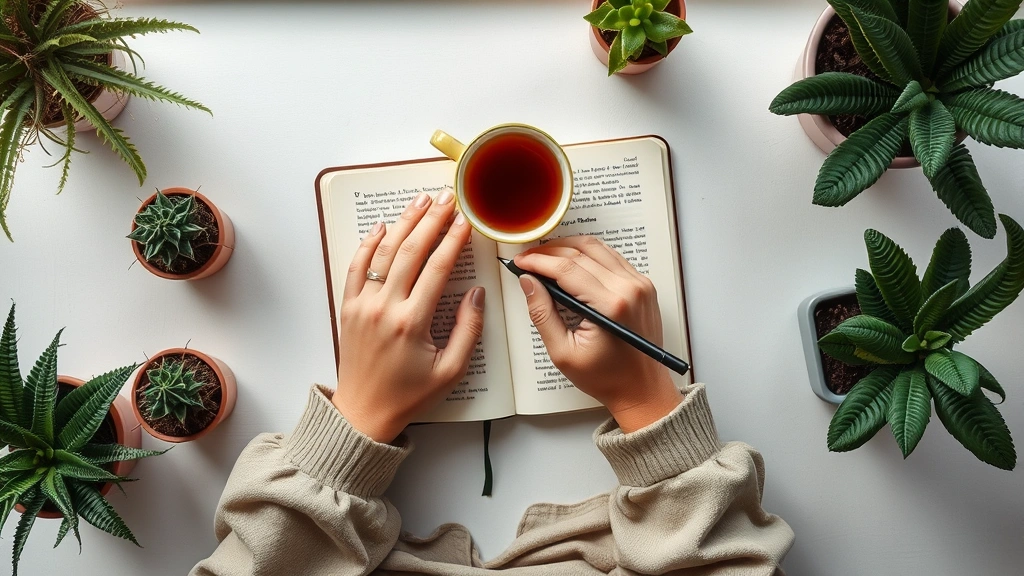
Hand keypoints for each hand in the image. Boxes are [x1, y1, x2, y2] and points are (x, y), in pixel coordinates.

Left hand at [333, 191, 484, 442]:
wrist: (364, 412)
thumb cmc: (409, 395)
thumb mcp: (450, 370)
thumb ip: (468, 329)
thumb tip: (476, 293)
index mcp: (412, 322)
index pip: (437, 268)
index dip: (453, 240)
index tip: (466, 222)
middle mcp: (384, 308)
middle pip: (411, 251)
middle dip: (432, 220)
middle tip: (448, 198)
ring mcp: (362, 305)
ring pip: (384, 253)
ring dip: (404, 223)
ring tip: (421, 201)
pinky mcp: (347, 308)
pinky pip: (356, 267)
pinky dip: (369, 244)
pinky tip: (383, 226)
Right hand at [514, 236, 680, 431]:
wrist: (642, 389)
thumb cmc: (607, 378)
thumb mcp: (563, 353)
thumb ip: (543, 314)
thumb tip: (528, 282)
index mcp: (610, 306)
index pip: (566, 269)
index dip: (538, 261)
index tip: (520, 262)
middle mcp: (629, 289)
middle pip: (581, 252)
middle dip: (549, 251)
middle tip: (528, 257)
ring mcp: (640, 284)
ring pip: (597, 248)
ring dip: (568, 247)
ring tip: (545, 256)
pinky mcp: (643, 285)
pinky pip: (612, 257)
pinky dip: (589, 253)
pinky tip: (571, 259)